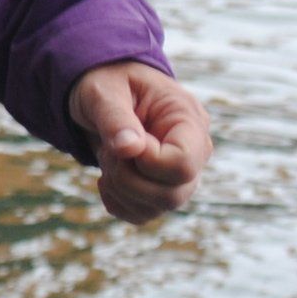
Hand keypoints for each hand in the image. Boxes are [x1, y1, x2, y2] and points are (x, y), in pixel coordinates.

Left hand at [67, 61, 212, 225]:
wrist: (102, 91)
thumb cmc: (106, 82)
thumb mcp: (103, 91)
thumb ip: (115, 117)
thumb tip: (130, 149)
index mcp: (189, 120)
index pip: (184, 164)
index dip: (147, 162)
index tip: (122, 142)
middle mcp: (194, 151)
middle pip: (174, 194)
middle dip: (128, 178)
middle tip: (108, 148)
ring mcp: (180, 174)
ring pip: (159, 208)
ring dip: (120, 188)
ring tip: (109, 156)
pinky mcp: (161, 189)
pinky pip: (143, 214)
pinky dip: (117, 202)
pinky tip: (108, 176)